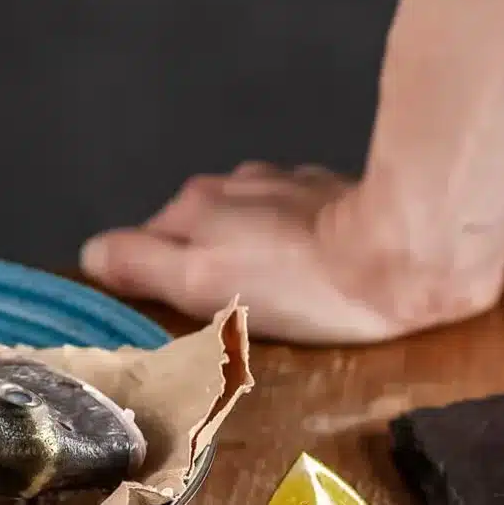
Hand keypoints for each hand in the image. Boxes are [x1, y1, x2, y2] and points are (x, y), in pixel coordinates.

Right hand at [79, 163, 503, 344]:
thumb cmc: (306, 285)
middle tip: (239, 320)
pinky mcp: (335, 193)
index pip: (144, 246)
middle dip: (210, 270)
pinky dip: (301, 246)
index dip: (158, 284)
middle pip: (198, 234)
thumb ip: (143, 265)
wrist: (411, 254)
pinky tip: (324, 273)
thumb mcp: (206, 285)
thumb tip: (92, 256)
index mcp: (193, 207)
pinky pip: (299, 223)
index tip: (185, 321)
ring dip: (257, 257)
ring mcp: (286, 184)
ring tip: (286, 300)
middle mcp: (231, 184)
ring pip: (249, 226)